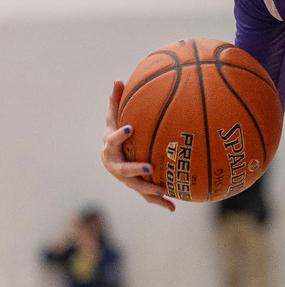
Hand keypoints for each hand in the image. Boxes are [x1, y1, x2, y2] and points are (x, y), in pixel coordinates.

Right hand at [101, 81, 174, 211]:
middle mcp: (115, 165)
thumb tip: (118, 79)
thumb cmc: (115, 132)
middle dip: (135, 169)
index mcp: (109, 147)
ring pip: (135, 186)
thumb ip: (115, 100)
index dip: (119, 134)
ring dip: (149, 189)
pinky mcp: (135, 186)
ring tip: (164, 190)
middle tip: (149, 167)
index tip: (131, 127)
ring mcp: (124, 179)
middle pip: (123, 170)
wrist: (110, 157)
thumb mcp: (113, 116)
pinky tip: (174, 207)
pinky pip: (147, 196)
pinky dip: (159, 202)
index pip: (112, 140)